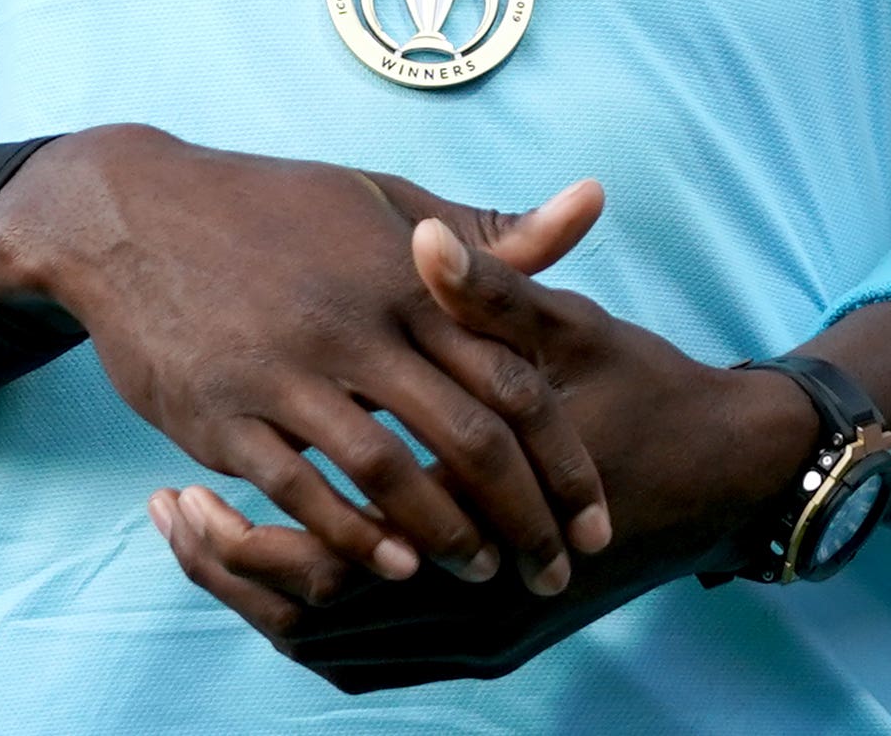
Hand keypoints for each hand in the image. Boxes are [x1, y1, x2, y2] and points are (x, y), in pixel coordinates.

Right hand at [0, 129, 615, 594]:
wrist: (132, 215)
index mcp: (406, 277)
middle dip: (523, 515)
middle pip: (466, 434)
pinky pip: (299, 487)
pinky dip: (351, 533)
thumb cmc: (275, 209)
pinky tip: (391, 565)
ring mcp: (286, 370)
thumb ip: (490, 234)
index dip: (563, 455)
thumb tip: (594, 203)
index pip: (512, 374)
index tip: (593, 515)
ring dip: (444, 534)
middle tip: (555, 571)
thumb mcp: (384, 202)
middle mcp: (355, 324)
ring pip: (388, 470)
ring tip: (481, 572)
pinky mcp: (224, 413)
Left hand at [150, 214, 819, 682]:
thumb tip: (420, 234)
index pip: (328, 556)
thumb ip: (488, 292)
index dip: (243, 532)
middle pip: (312, 618)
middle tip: (168, 514)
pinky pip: (372, 656)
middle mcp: (479, 601)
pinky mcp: (487, 641)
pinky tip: (273, 567)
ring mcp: (484, 633)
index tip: (177, 486)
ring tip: (200, 533)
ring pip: (335, 646)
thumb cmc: (642, 392)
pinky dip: (315, 622)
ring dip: (261, 599)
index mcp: (481, 521)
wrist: (722, 474)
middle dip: (230, 571)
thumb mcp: (569, 335)